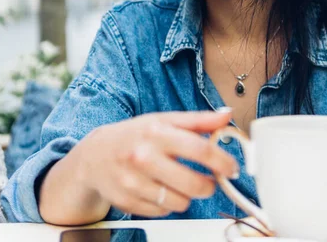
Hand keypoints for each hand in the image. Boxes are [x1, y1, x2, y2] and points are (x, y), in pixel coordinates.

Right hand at [75, 110, 237, 217]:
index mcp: (157, 132)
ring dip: (187, 195)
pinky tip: (159, 189)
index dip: (222, 162)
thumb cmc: (135, 135)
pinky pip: (163, 212)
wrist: (94, 156)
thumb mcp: (164, 120)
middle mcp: (144, 156)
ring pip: (181, 202)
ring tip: (177, 181)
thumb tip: (227, 114)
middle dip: (208, 185)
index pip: (200, 150)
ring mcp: (135, 182)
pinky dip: (167, 203)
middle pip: (194, 184)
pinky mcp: (128, 202)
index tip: (232, 168)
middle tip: (208, 181)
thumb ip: (198, 120)